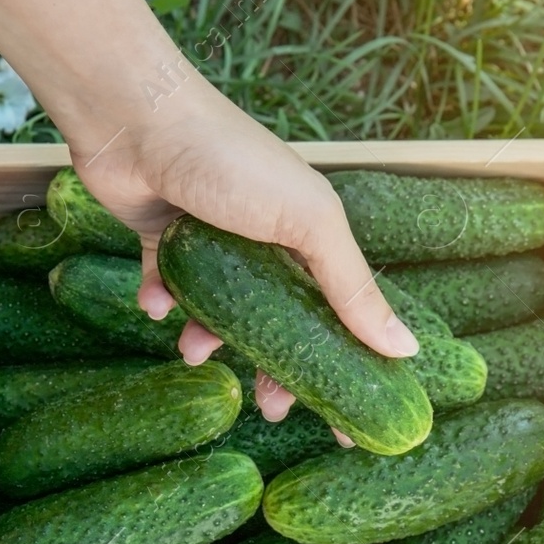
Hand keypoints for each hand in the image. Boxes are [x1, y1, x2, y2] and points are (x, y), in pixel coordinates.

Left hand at [67, 76, 418, 438]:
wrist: (139, 119)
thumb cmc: (232, 163)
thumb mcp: (307, 225)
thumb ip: (351, 288)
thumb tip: (404, 350)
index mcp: (311, 235)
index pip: (341, 312)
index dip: (347, 367)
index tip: (348, 424)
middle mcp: (267, 239)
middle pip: (280, 323)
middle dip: (275, 369)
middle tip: (271, 409)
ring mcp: (213, 240)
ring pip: (220, 313)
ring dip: (208, 338)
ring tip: (194, 351)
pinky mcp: (162, 238)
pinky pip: (167, 287)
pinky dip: (160, 300)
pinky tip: (154, 302)